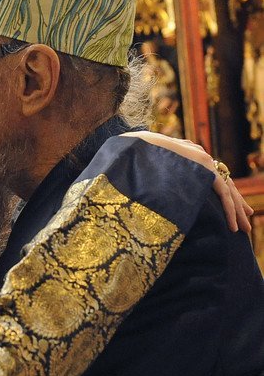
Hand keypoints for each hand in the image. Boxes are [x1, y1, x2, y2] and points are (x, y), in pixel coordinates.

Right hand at [121, 132, 252, 232]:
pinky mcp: (203, 166)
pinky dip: (229, 209)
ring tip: (243, 229)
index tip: (230, 210)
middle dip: (235, 204)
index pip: (211, 177)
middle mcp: (198, 154)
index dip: (222, 194)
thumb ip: (156, 175)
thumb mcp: (147, 168)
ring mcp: (202, 159)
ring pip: (226, 189)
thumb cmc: (132, 160)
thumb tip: (150, 192)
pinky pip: (222, 191)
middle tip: (244, 221)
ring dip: (236, 211)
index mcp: (187, 154)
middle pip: (223, 183)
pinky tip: (233, 226)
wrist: (131, 146)